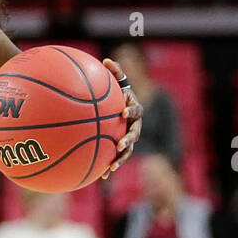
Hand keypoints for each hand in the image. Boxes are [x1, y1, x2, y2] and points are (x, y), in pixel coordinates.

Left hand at [101, 57, 142, 178]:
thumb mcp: (117, 82)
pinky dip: (109, 167)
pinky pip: (117, 158)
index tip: (122, 112)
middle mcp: (135, 125)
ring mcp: (130, 137)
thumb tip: (105, 60)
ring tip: (111, 167)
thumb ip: (114, 72)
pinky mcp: (122, 147)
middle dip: (128, 140)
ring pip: (128, 150)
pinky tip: (101, 178)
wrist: (122, 106)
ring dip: (121, 159)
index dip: (130, 110)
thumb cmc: (117, 93)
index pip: (135, 110)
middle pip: (135, 134)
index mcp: (133, 109)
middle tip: (119, 145)